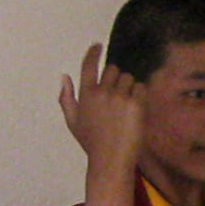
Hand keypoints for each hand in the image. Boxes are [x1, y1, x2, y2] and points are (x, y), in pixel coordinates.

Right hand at [57, 42, 144, 171]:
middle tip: (118, 99)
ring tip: (126, 108)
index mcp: (85, 94)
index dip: (93, 53)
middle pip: (113, 69)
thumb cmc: (92, 142)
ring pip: (128, 78)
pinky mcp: (135, 103)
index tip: (97, 45)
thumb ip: (66, 98)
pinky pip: (141, 88)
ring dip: (129, 88)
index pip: (88, 66)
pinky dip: (140, 96)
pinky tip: (136, 111)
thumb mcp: (72, 122)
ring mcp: (119, 97)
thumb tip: (64, 77)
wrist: (110, 160)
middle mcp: (101, 92)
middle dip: (117, 79)